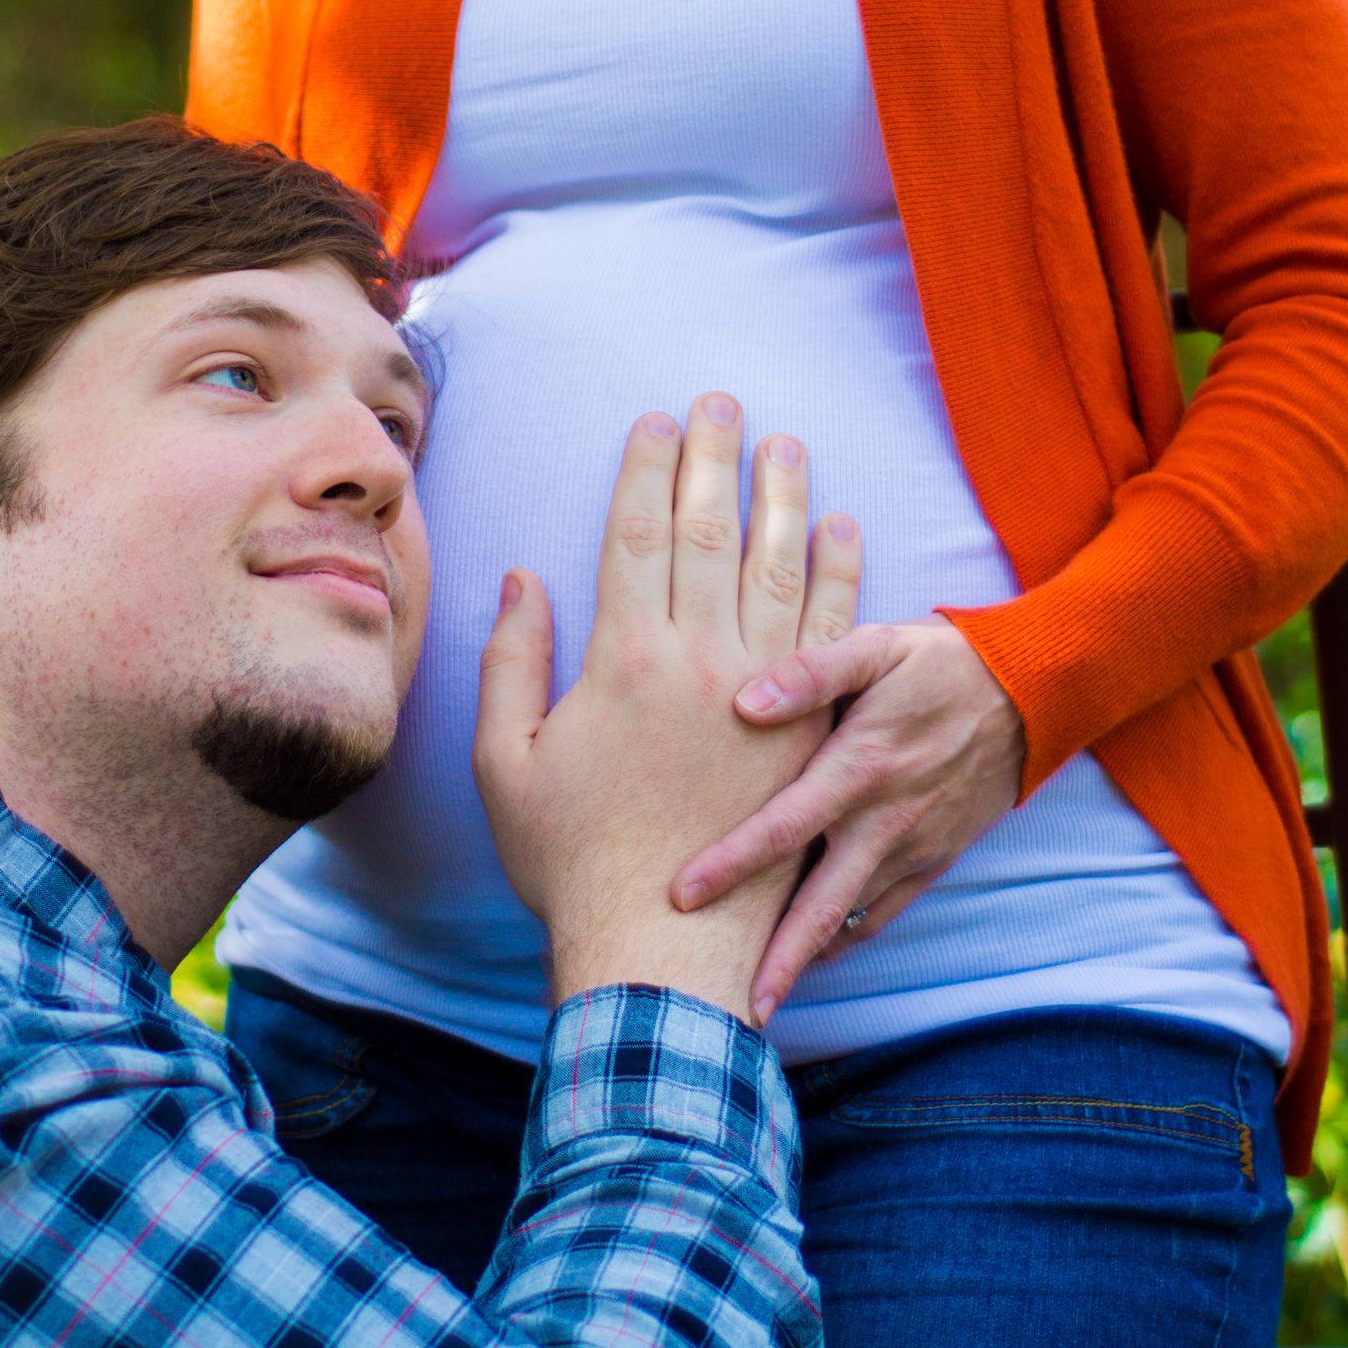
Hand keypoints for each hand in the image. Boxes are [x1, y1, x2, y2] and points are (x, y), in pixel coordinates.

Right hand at [473, 394, 862, 1024]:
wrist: (663, 946)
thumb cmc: (571, 863)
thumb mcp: (505, 765)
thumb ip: (511, 664)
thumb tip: (520, 580)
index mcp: (621, 659)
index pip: (635, 534)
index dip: (643, 469)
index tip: (652, 419)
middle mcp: (697, 661)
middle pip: (709, 532)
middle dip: (713, 457)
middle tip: (721, 401)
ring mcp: (763, 693)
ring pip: (776, 567)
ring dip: (783, 496)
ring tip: (787, 441)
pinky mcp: (808, 731)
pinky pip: (830, 631)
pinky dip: (838, 571)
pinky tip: (842, 527)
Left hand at [672, 620, 1025, 1019]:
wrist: (1030, 692)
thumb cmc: (939, 663)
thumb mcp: (876, 647)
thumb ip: (810, 673)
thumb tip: (745, 702)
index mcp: (860, 768)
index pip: (782, 827)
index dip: (731, 864)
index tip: (683, 896)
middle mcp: (884, 821)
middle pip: (818, 904)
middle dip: (774, 957)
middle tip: (729, 1004)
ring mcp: (912, 847)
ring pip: (849, 918)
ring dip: (805, 958)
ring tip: (756, 995)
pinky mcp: (935, 859)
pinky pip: (884, 912)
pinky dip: (846, 939)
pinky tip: (812, 956)